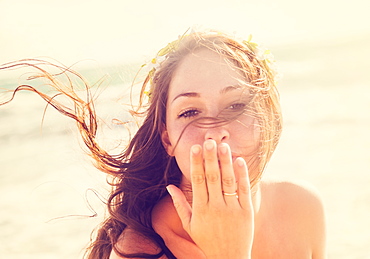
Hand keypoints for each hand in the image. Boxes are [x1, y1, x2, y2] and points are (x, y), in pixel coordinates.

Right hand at [166, 139, 253, 258]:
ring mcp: (232, 209)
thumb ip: (180, 205)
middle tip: (208, 141)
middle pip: (212, 178)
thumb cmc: (207, 241)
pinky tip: (240, 160)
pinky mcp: (247, 212)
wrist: (229, 258)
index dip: (196, 163)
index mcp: (200, 210)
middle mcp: (216, 208)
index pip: (197, 181)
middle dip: (210, 158)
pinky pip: (244, 190)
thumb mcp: (190, 225)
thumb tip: (169, 187)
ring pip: (228, 181)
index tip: (195, 148)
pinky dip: (242, 175)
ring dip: (226, 162)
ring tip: (223, 146)